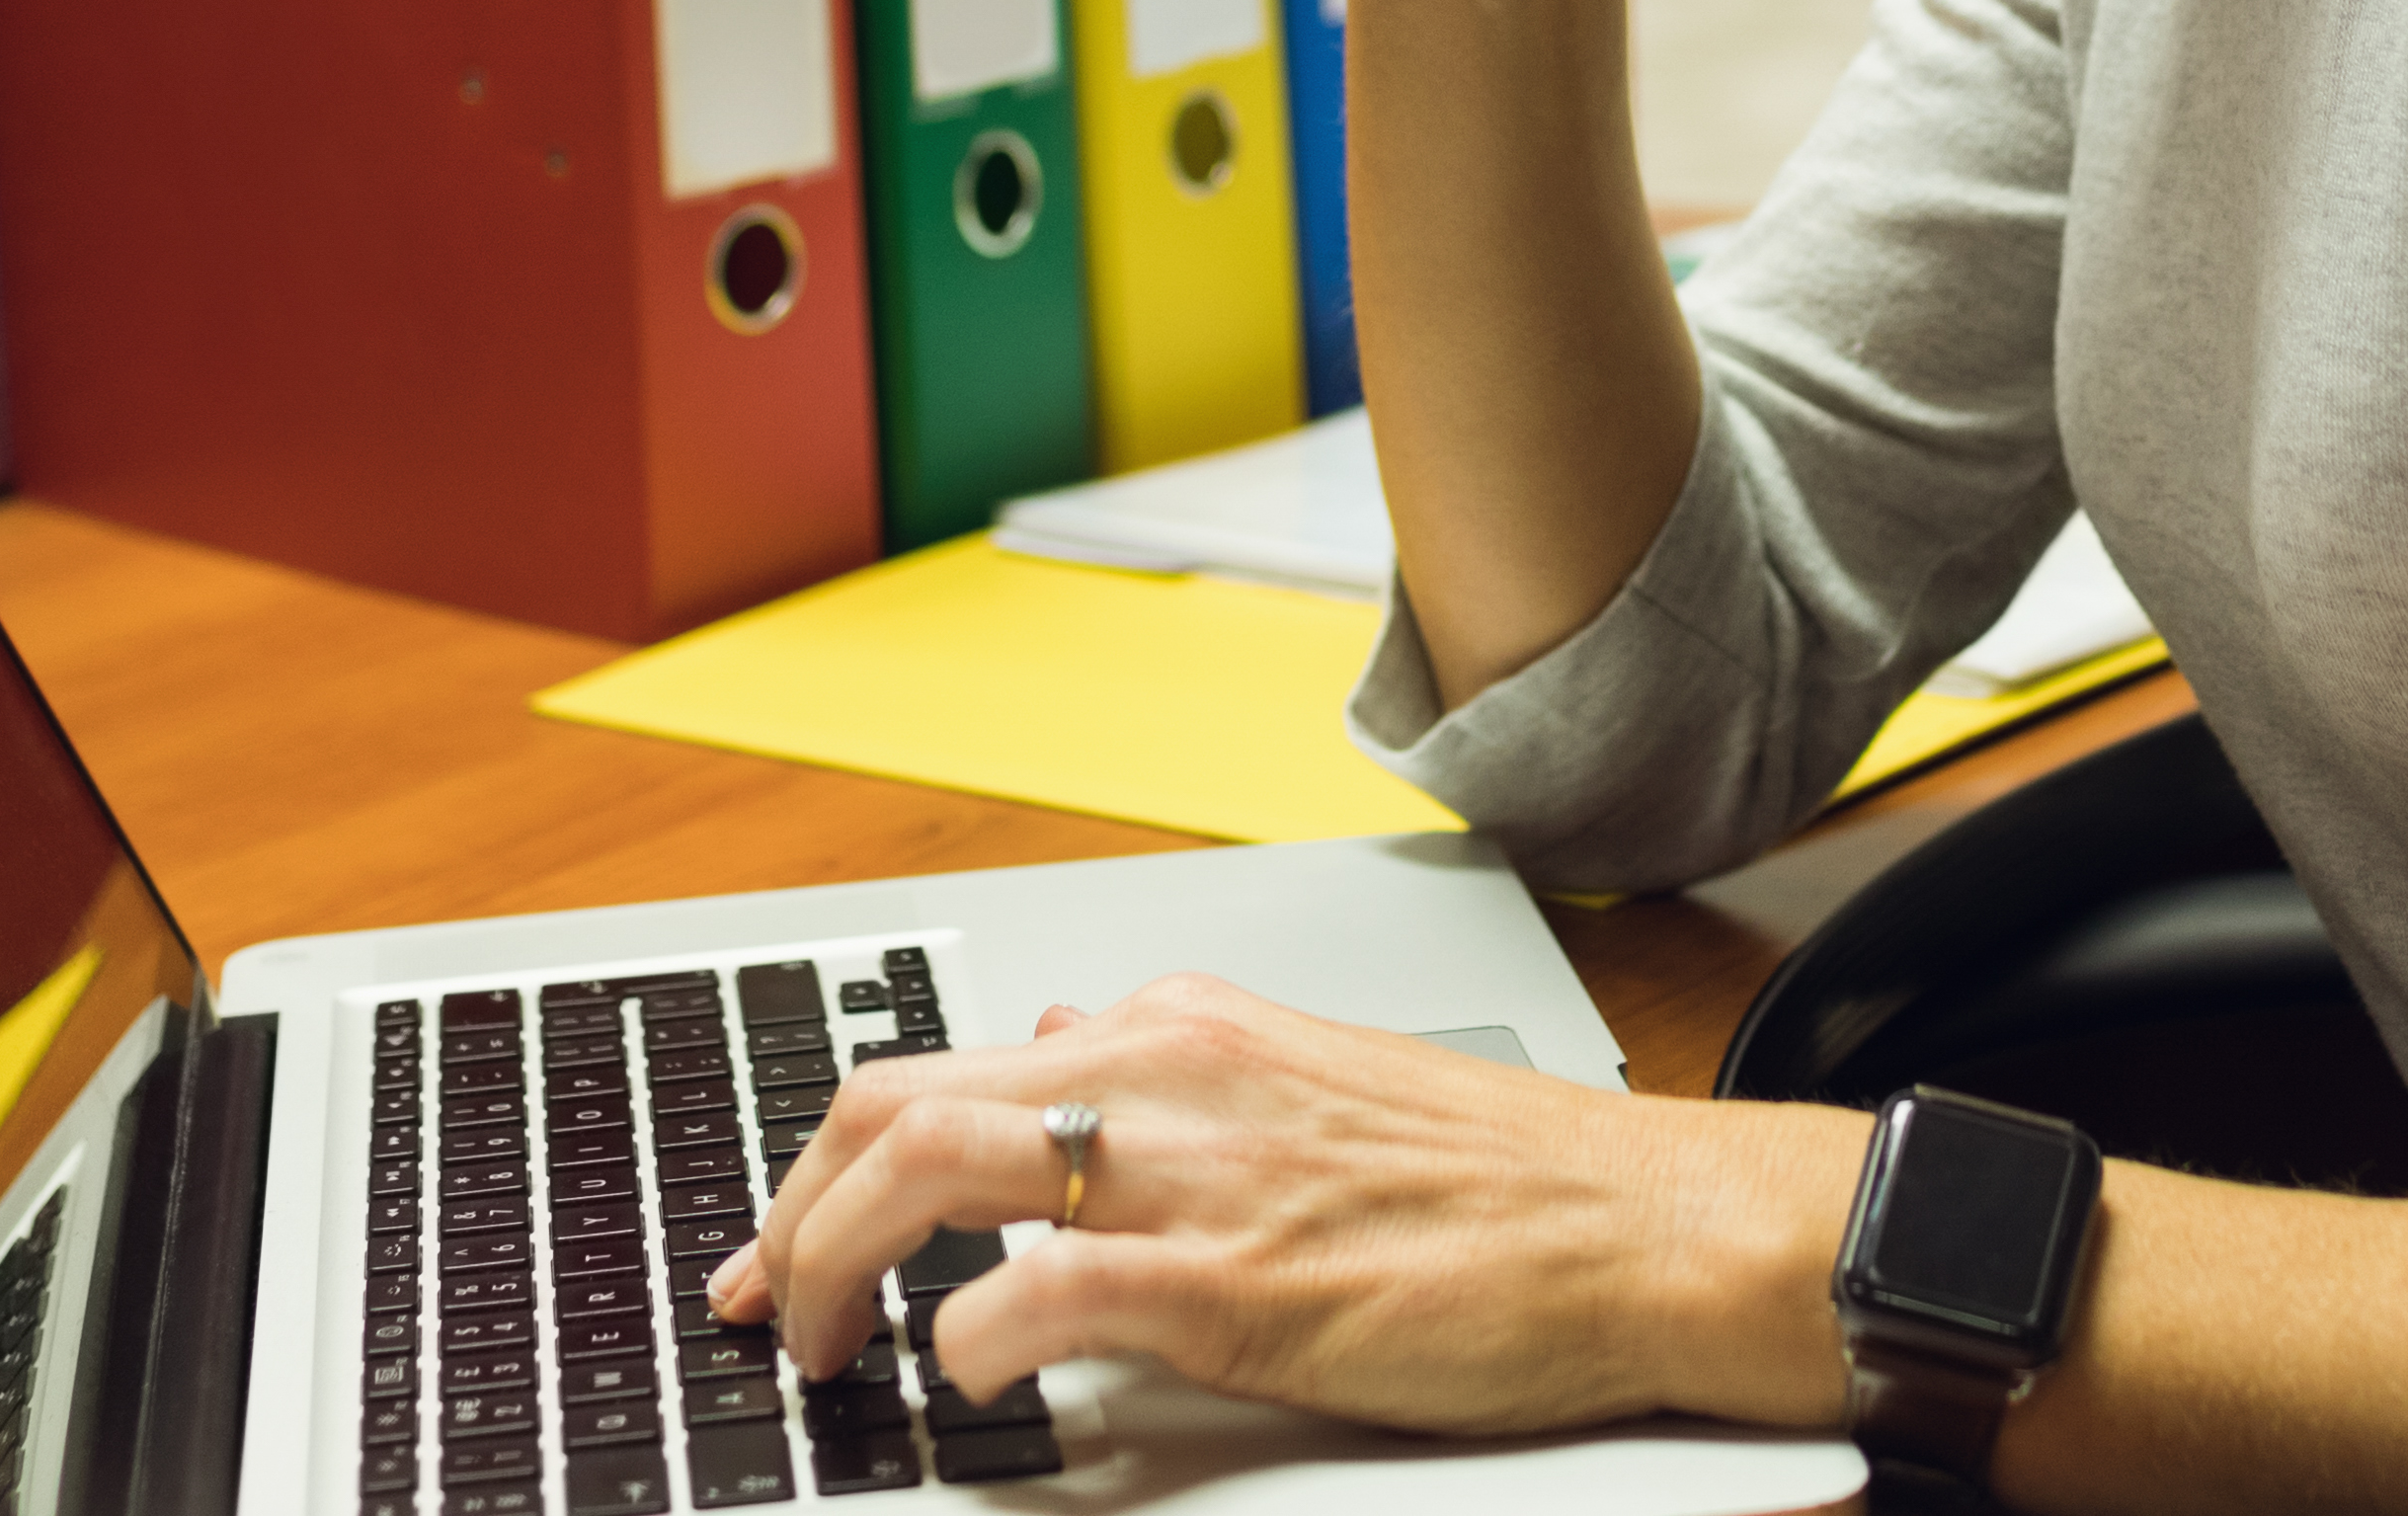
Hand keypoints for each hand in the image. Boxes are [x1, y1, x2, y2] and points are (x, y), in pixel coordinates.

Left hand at [705, 972, 1857, 1438]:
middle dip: (788, 1211)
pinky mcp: (1241, 1281)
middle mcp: (1168, 1072)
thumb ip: (1171, 1070)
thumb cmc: (1504, 1184)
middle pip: (893, 1104)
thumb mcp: (1307, 1079)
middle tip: (760, 1309)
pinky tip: (960, 1379)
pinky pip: (1048, 1290)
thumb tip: (1056, 1049)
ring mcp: (1199, 1174)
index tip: (783, 1237)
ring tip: (825, 1354)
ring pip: (932, 1170)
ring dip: (836, 1268)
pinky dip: (970, 1339)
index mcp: (1181, 1028)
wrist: (1647, 1227)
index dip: (824, 1162)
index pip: (939, 1065)